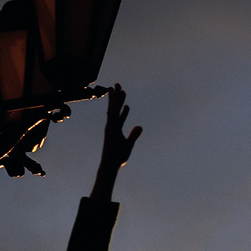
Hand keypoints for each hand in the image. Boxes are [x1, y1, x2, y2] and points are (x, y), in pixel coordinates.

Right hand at [89, 88, 141, 204]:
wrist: (110, 166)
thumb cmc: (118, 156)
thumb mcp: (129, 144)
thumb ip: (134, 135)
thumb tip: (140, 126)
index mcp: (113, 127)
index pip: (116, 111)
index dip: (118, 100)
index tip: (120, 90)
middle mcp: (111, 126)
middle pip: (114, 108)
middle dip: (116, 96)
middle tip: (117, 84)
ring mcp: (111, 130)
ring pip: (115, 112)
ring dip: (118, 101)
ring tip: (122, 90)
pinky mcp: (113, 135)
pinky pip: (119, 122)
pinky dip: (123, 114)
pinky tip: (127, 106)